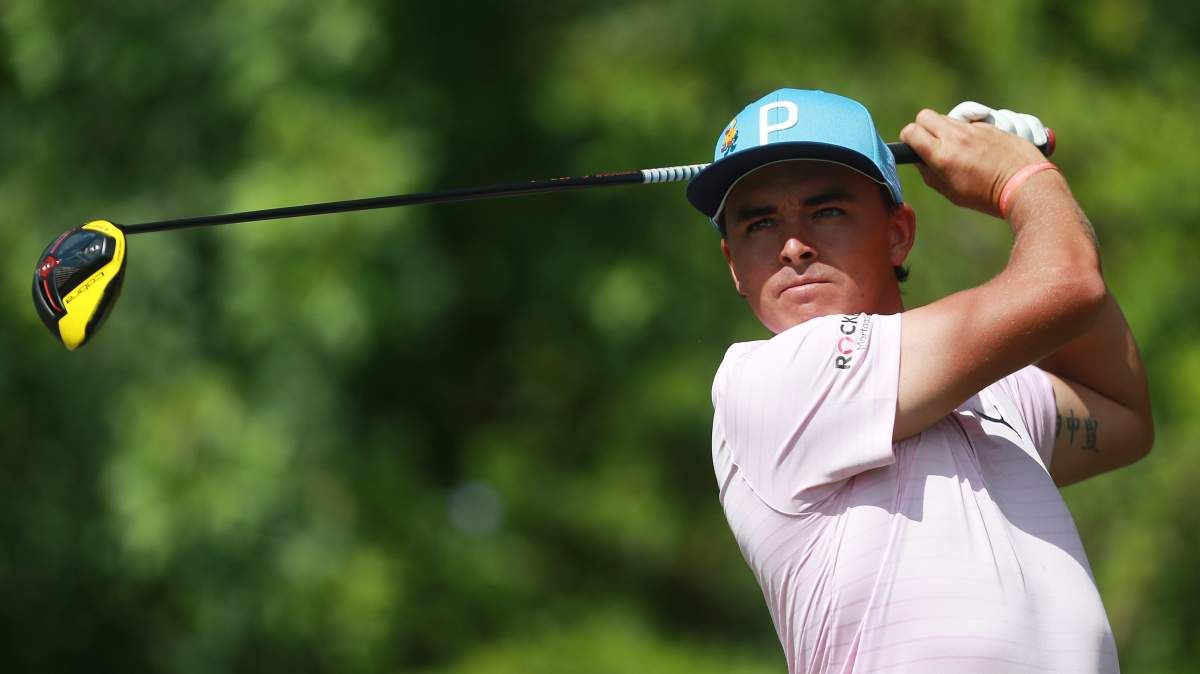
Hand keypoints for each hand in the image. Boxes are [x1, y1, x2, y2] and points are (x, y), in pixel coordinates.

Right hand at [899, 104, 1049, 216]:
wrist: (1025, 183)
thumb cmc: (987, 195)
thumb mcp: (952, 193)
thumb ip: (930, 175)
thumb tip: (920, 161)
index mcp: (942, 155)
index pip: (911, 131)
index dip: (908, 139)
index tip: (914, 148)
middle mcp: (955, 137)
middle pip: (924, 116)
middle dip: (922, 128)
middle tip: (931, 144)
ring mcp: (973, 128)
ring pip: (946, 118)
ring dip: (944, 129)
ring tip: (955, 148)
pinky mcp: (988, 125)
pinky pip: (967, 122)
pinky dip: (965, 132)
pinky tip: (975, 148)